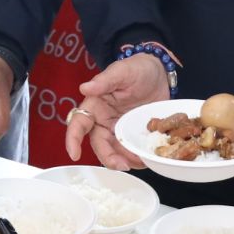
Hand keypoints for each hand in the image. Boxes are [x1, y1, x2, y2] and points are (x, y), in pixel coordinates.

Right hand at [67, 54, 169, 169]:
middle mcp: (103, 121)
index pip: (79, 123)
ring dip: (125, 160)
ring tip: (141, 160)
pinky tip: (147, 157)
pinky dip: (137, 158)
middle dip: (109, 158)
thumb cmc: (137, 68)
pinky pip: (131, 151)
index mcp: (95, 105)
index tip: (74, 154)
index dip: (73, 139)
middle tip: (123, 165)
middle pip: (99, 145)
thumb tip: (84, 88)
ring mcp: (118, 130)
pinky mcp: (132, 136)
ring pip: (115, 152)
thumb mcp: (123, 71)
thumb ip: (105, 80)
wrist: (160, 74)